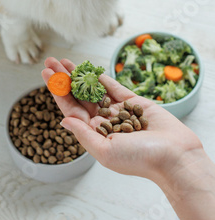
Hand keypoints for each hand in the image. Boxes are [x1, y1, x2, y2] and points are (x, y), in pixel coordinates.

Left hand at [42, 57, 201, 181]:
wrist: (174, 156)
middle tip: (50, 60)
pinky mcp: (134, 102)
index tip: (46, 74)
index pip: (70, 108)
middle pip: (78, 95)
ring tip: (65, 60)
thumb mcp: (105, 151)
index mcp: (94, 134)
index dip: (57, 90)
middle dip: (64, 78)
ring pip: (93, 89)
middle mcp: (103, 121)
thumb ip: (83, 134)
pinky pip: (114, 87)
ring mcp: (118, 110)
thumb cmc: (139, 159)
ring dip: (79, 74)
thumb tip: (63, 121)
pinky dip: (102, 78)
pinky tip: (90, 69)